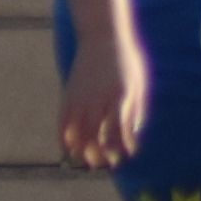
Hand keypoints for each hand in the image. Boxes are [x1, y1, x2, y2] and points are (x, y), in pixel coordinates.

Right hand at [59, 46, 149, 172]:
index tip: (128, 156)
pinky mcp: (68, 94)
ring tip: (86, 162)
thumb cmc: (126, 61)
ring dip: (81, 151)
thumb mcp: (138, 83)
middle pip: (96, 135)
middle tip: (106, 164)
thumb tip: (135, 134)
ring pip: (76, 132)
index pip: (120, 129)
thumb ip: (136, 109)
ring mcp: (80, 97)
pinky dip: (64, 138)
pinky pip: (62, 121)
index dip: (123, 147)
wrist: (102, 36)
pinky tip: (68, 149)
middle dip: (101, 154)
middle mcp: (98, 98)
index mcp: (120, 96)